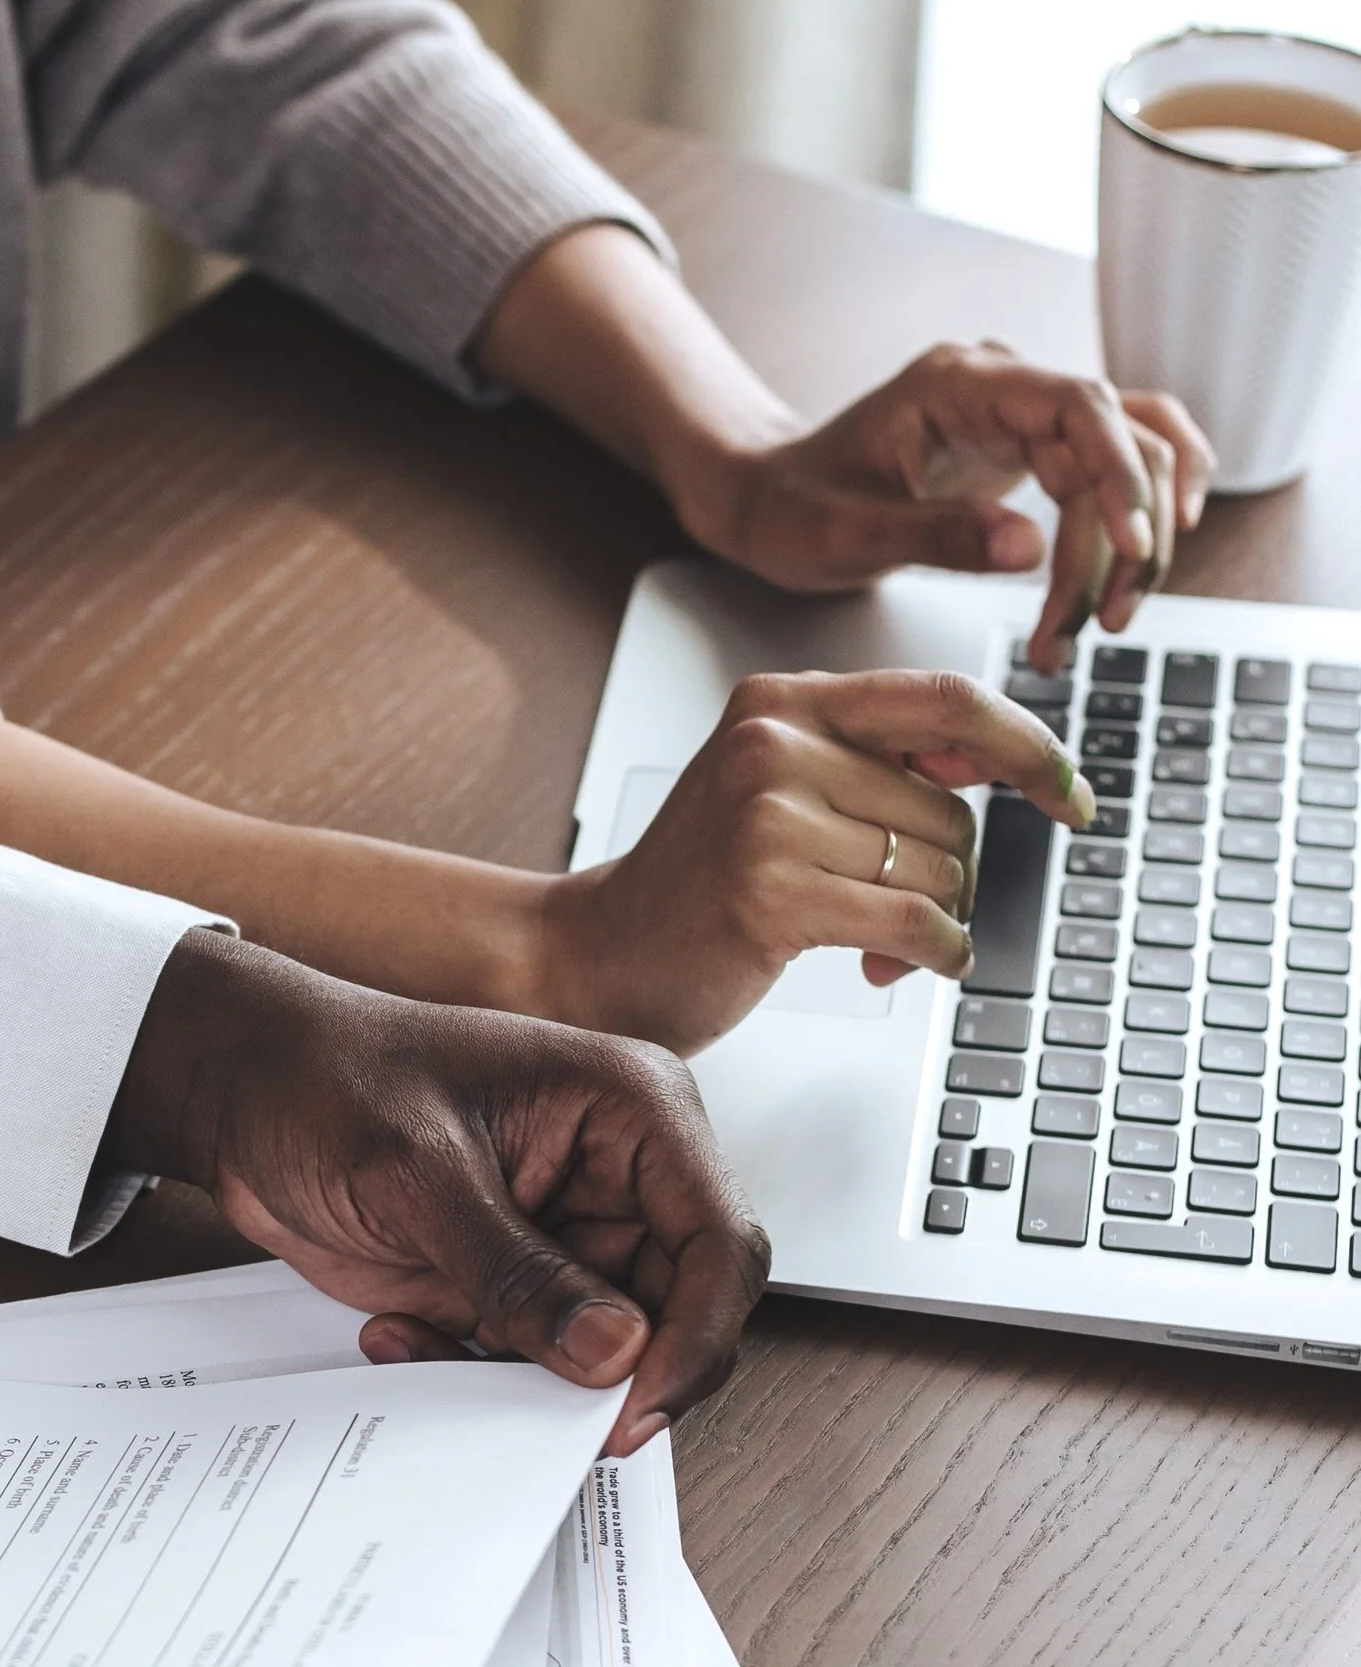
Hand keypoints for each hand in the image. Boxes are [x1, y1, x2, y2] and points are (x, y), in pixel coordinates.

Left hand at [108, 931, 767, 1450]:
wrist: (243, 1091)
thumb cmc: (329, 1077)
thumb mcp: (419, 1173)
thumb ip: (518, 1270)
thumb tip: (614, 1353)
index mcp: (634, 1112)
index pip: (720, 1244)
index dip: (698, 1338)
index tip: (637, 1408)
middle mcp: (619, 1176)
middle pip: (677, 1313)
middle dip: (604, 1374)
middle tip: (531, 1413)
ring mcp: (567, 1234)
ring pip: (603, 1353)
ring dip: (521, 1376)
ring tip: (427, 1337)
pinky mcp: (514, 1280)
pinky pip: (530, 1362)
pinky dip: (469, 1368)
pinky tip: (398, 1329)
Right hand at [524, 666, 1090, 1050]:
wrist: (596, 954)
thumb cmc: (700, 884)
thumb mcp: (781, 790)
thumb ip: (880, 763)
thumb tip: (1005, 762)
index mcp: (783, 700)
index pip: (947, 701)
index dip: (1030, 749)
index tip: (1070, 797)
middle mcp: (774, 741)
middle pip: (952, 807)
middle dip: (954, 874)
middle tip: (907, 910)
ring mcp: (768, 814)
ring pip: (939, 869)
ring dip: (934, 921)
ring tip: (873, 938)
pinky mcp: (772, 891)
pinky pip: (915, 922)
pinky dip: (933, 955)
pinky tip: (897, 966)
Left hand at [686, 341, 1213, 669]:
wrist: (771, 500)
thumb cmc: (795, 510)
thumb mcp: (847, 534)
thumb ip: (936, 538)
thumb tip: (1030, 551)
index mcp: (959, 383)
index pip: (1080, 405)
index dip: (1120, 473)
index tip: (1130, 549)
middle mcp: (1004, 383)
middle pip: (1116, 442)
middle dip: (1125, 538)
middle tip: (1099, 626)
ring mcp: (1024, 411)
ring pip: (1130, 457)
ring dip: (1135, 542)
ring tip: (1098, 625)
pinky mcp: (1034, 446)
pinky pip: (1117, 462)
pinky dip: (1142, 509)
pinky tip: (1146, 560)